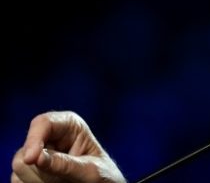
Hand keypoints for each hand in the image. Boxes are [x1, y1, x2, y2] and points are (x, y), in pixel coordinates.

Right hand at [10, 111, 125, 182]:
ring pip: (20, 167)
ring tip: (63, 182)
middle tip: (65, 179)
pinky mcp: (29, 170)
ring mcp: (37, 154)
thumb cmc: (103, 177)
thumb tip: (36, 158)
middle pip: (26, 150)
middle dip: (41, 168)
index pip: (43, 123)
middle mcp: (50, 136)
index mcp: (69, 125)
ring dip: (39, 180)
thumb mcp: (90, 170)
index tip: (31, 159)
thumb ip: (66, 164)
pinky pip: (17, 180)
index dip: (33, 139)